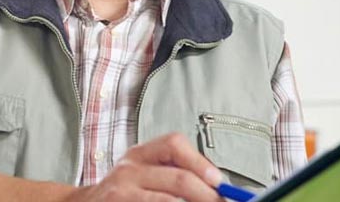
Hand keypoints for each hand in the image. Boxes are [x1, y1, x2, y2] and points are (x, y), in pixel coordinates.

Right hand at [65, 132, 223, 201]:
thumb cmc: (121, 192)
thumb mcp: (141, 173)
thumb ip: (171, 172)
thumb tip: (215, 184)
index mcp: (140, 154)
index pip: (174, 144)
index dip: (201, 162)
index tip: (218, 181)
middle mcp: (129, 168)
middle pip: (179, 178)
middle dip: (206, 195)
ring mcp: (121, 190)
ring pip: (169, 200)